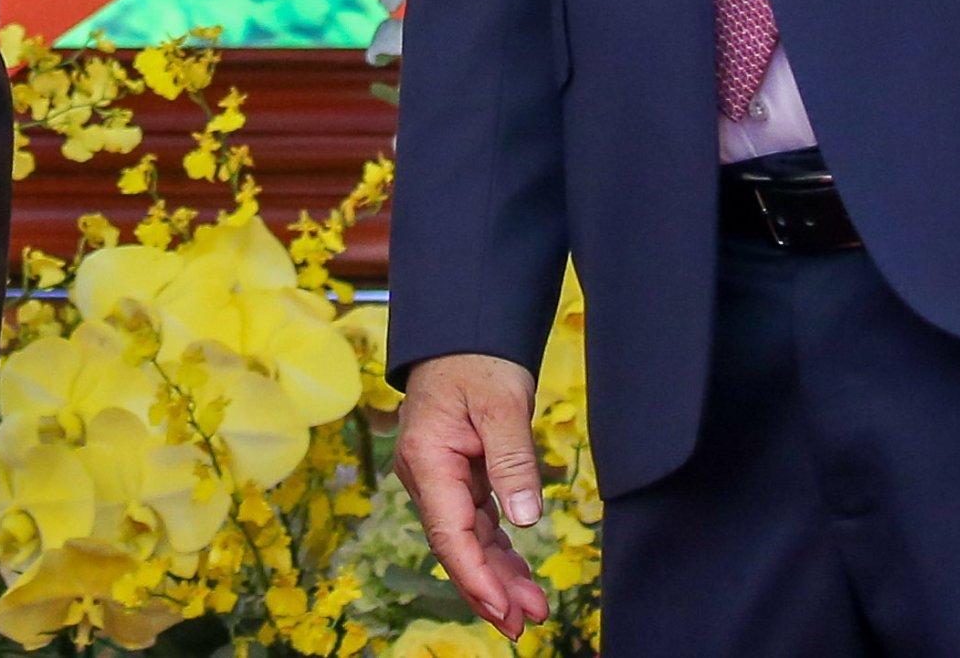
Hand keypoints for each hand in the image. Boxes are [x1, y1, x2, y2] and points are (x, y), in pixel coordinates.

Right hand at [393, 354, 552, 633]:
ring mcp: (442, 481)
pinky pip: (478, 525)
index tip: (503, 609)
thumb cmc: (478, 361)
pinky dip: (499, 553)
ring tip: (532, 610)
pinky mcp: (459, 479)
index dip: (476, 577)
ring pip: (469, 541)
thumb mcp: (502, 403)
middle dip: (489, 589)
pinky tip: (520, 577)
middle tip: (524, 624)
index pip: (450, 534)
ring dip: (498, 576)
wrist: (465, 334)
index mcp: (428, 460)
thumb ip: (512, 460)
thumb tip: (524, 518)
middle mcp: (428, 478)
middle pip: (457, 546)